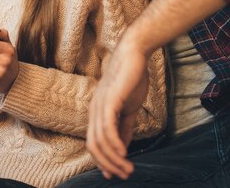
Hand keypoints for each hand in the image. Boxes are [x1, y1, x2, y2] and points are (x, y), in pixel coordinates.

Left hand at [87, 34, 149, 179]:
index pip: (94, 142)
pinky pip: (107, 128)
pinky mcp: (109, 100)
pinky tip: (124, 154)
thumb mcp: (128, 108)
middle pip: (94, 146)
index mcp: (97, 112)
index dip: (102, 160)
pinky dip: (114, 144)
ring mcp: (100, 105)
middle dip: (108, 164)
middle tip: (124, 175)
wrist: (135, 54)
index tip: (114, 174)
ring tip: (128, 169)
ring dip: (114, 159)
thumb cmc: (131, 78)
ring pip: (100, 140)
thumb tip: (124, 146)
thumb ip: (125, 126)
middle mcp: (94, 110)